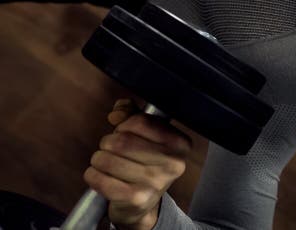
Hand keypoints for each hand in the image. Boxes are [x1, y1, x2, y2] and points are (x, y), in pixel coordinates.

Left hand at [83, 99, 192, 229]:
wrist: (144, 205)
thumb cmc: (144, 163)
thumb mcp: (145, 136)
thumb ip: (131, 115)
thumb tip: (116, 113)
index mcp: (180, 143)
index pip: (141, 121)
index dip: (124, 125)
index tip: (123, 132)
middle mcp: (173, 163)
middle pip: (122, 141)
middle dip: (107, 143)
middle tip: (110, 149)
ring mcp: (156, 182)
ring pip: (107, 159)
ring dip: (98, 159)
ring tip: (103, 162)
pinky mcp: (136, 198)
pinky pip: (100, 179)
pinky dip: (92, 175)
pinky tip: (98, 175)